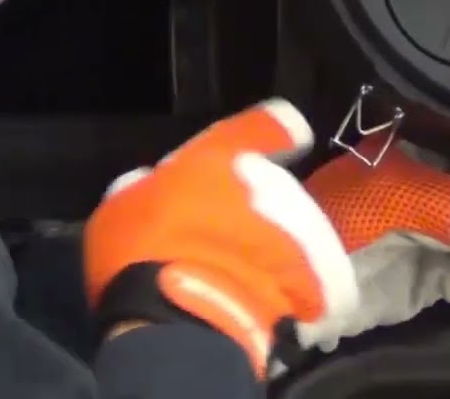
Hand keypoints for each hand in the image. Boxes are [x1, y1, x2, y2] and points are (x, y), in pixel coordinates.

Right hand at [83, 99, 359, 377]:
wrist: (179, 322)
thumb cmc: (140, 255)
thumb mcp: (124, 205)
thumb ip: (152, 185)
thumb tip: (155, 186)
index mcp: (225, 154)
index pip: (268, 125)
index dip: (274, 134)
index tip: (281, 144)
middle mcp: (274, 182)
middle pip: (277, 190)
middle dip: (259, 212)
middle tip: (226, 242)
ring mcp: (305, 229)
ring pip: (299, 234)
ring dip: (279, 251)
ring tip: (246, 283)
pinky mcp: (325, 276)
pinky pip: (316, 278)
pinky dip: (299, 291)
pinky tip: (272, 307)